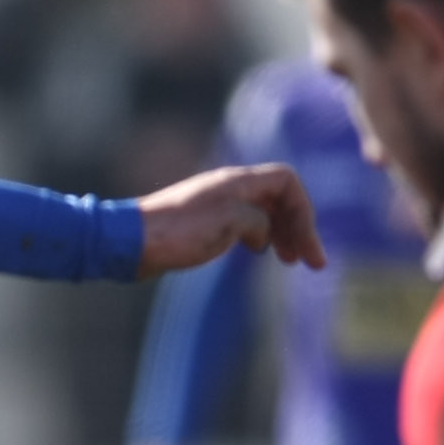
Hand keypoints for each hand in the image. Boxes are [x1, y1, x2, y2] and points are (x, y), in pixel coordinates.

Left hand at [134, 162, 324, 277]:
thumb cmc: (178, 232)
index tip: (305, 244)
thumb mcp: (228, 223)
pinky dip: (261, 236)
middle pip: (279, 198)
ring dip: (283, 234)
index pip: (287, 182)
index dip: (303, 210)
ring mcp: (218, 204)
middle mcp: (230, 188)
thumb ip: (258, 222)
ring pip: (264, 212)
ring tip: (291, 260)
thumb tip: (263, 233)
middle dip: (299, 227)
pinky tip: (261, 253)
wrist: (131, 242)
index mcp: (238, 182)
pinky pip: (246, 223)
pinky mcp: (206, 222)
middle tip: (312, 262)